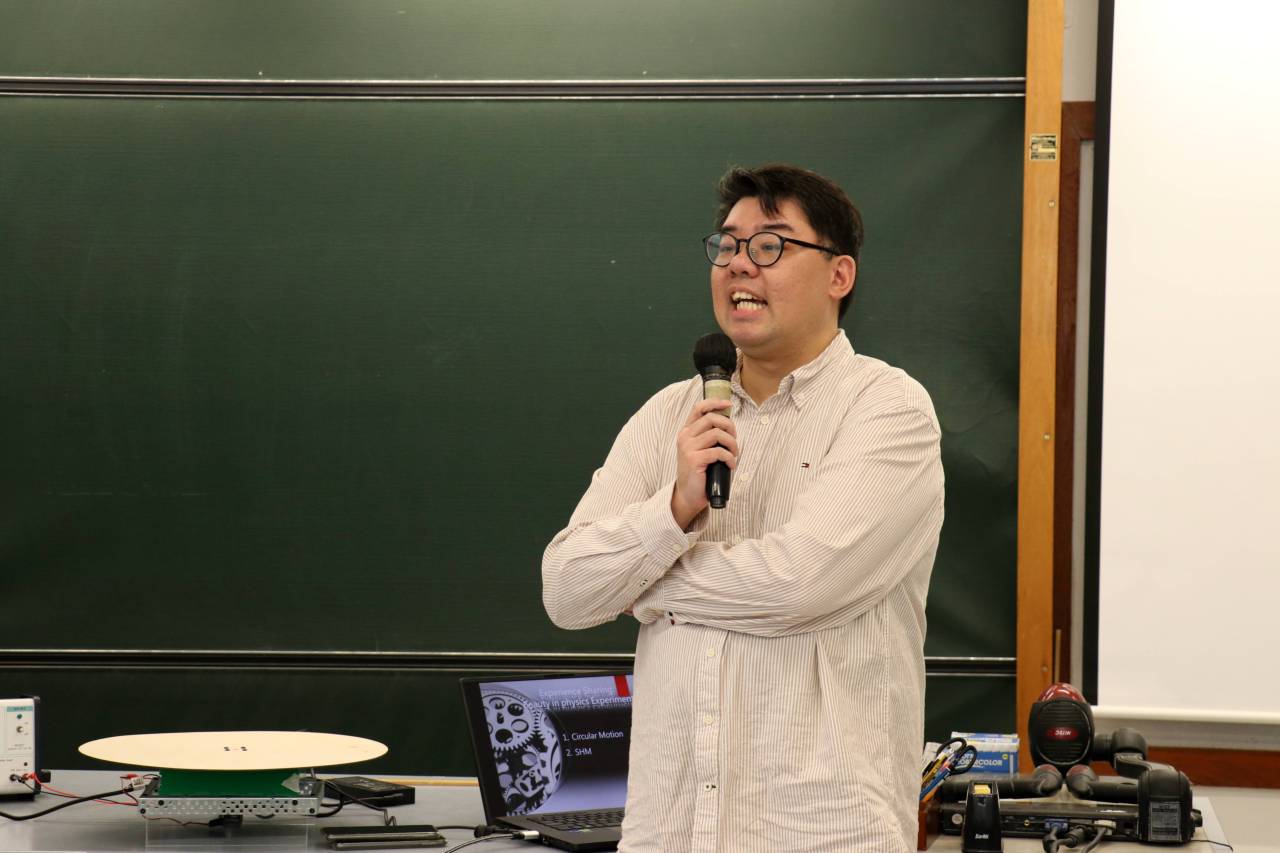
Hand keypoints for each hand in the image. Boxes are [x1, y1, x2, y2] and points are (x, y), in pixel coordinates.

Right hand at [671, 398, 737, 528]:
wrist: (688, 494)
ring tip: (734, 454)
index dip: (715, 402)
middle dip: (729, 426)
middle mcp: (685, 437)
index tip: (728, 404)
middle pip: (712, 418)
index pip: (699, 408)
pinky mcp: (694, 460)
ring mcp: (688, 448)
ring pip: (717, 434)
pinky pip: (718, 452)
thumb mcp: (701, 449)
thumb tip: (729, 425)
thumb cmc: (699, 472)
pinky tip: (730, 464)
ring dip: (731, 443)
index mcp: (687, 431)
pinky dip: (729, 457)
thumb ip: (709, 436)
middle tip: (734, 440)